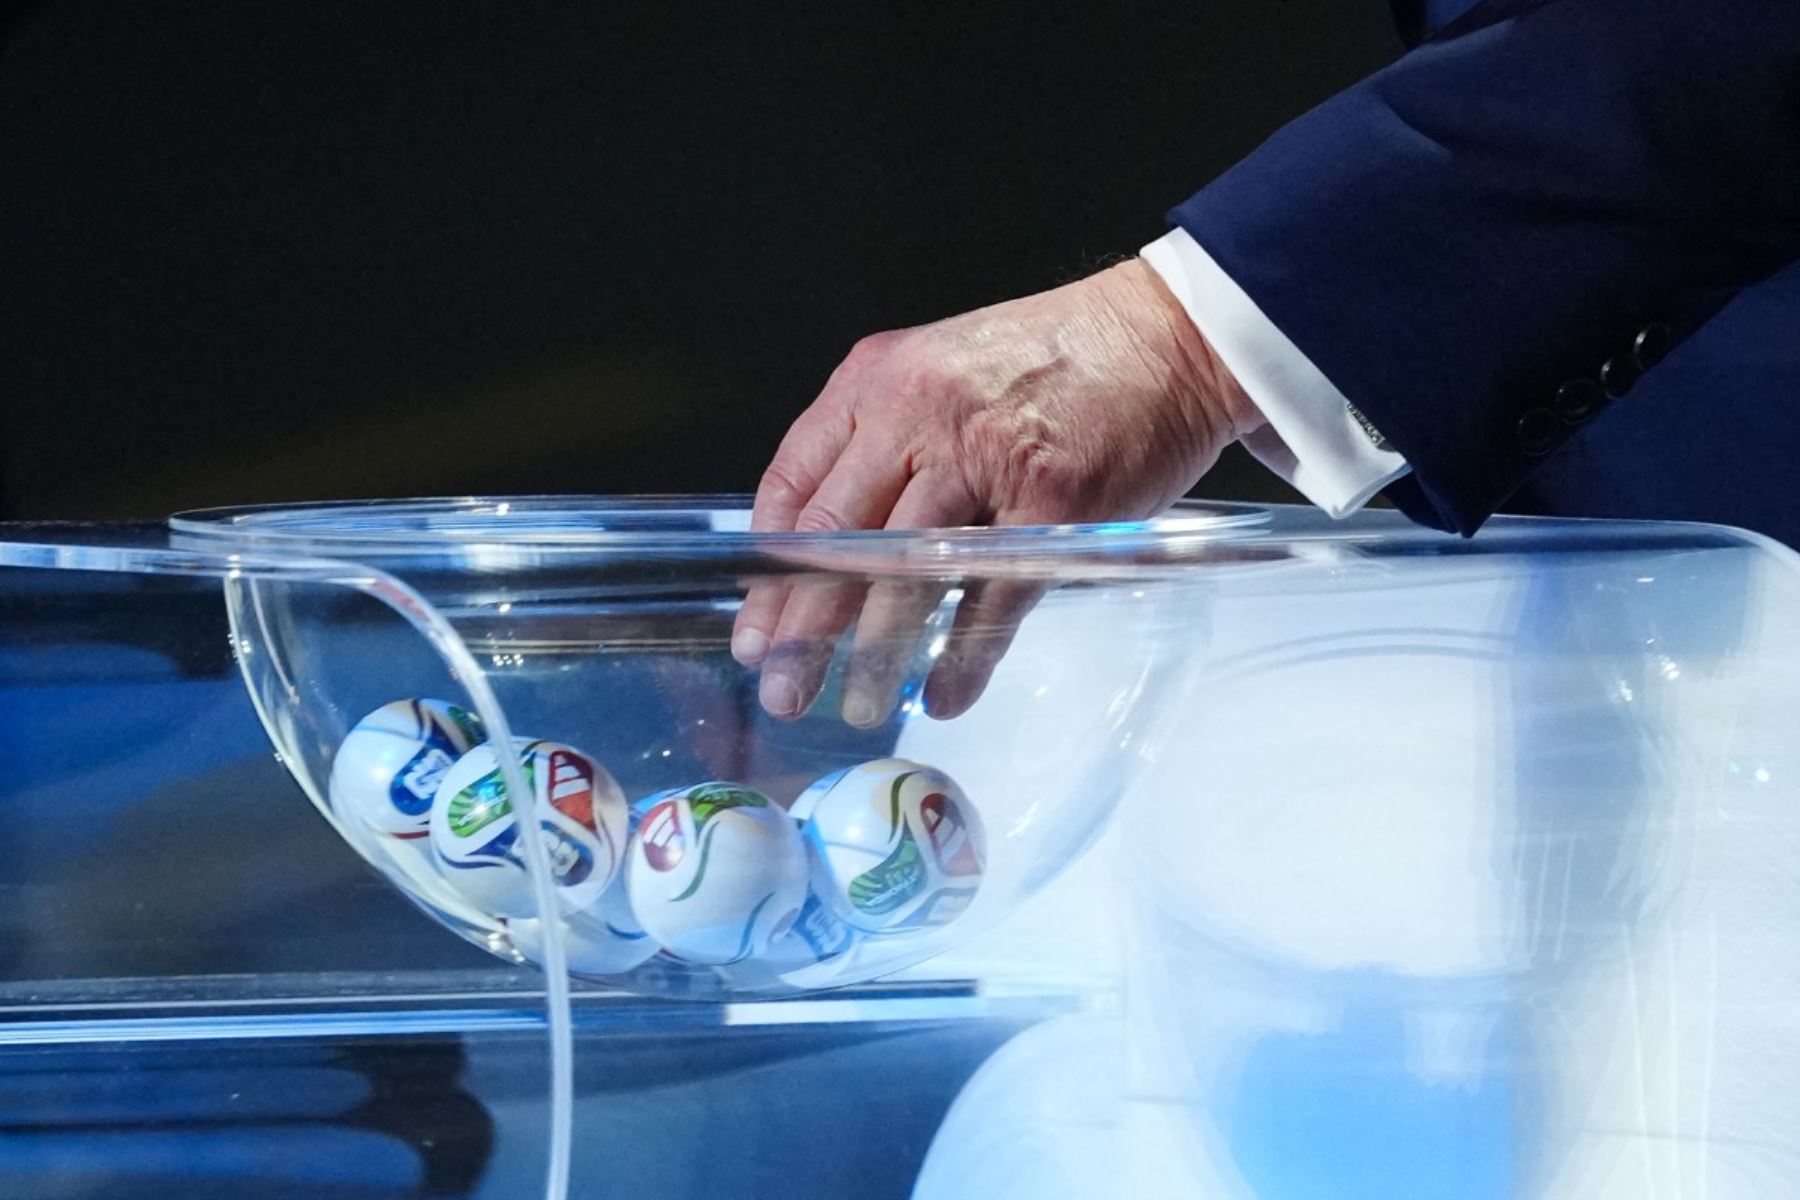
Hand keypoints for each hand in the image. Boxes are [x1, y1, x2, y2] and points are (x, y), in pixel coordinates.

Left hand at [733, 258, 1260, 723]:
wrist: (1165, 334)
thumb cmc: (1051, 360)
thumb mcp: (938, 371)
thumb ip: (880, 439)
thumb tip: (826, 542)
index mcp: (876, 382)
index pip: (793, 487)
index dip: (767, 572)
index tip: (754, 631)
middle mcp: (918, 417)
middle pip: (834, 541)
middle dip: (801, 630)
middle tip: (782, 690)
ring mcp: (986, 461)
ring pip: (904, 577)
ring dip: (875, 655)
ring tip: (857, 705)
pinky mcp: (1053, 506)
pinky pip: (992, 599)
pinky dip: (964, 658)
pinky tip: (944, 696)